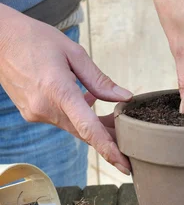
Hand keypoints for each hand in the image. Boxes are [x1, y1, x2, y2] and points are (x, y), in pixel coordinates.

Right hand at [0, 5, 131, 174]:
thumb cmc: (36, 39)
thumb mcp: (74, 53)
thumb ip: (99, 79)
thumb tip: (125, 98)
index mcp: (58, 91)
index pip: (88, 128)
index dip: (109, 148)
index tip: (125, 165)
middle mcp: (45, 108)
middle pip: (84, 132)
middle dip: (108, 139)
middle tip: (132, 142)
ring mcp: (35, 113)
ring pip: (73, 127)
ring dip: (93, 125)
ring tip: (116, 119)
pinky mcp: (31, 112)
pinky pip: (61, 119)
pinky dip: (76, 115)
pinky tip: (89, 101)